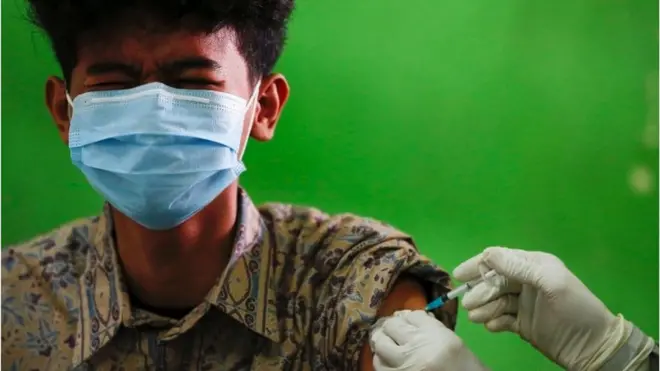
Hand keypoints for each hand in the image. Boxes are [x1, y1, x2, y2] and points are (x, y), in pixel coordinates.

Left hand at [369, 310, 488, 370]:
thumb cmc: (464, 367)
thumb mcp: (452, 341)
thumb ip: (431, 327)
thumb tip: (408, 317)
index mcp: (435, 334)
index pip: (412, 315)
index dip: (407, 317)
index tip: (406, 321)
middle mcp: (417, 346)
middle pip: (392, 325)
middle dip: (391, 327)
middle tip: (392, 331)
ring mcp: (404, 364)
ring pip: (380, 344)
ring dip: (383, 342)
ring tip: (388, 345)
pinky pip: (380, 365)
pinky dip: (382, 361)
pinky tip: (389, 361)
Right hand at [454, 247, 629, 370]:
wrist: (593, 346)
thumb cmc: (576, 308)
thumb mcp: (551, 282)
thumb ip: (519, 267)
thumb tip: (487, 254)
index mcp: (533, 265)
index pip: (499, 259)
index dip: (478, 265)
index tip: (459, 275)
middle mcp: (525, 281)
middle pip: (493, 281)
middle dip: (479, 291)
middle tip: (469, 304)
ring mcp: (522, 303)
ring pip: (495, 301)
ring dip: (484, 307)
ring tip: (477, 318)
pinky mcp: (521, 323)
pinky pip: (501, 319)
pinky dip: (493, 321)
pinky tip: (492, 326)